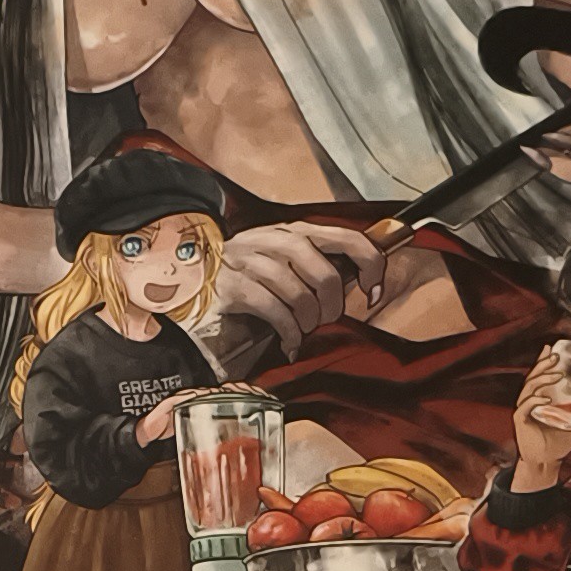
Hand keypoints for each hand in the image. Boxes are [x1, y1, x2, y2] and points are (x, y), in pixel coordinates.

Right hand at [201, 219, 385, 364]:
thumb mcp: (286, 255)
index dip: (371, 266)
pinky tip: (289, 341)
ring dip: (308, 321)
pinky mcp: (235, 287)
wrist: (196, 275)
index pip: (349, 238)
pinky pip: (275, 312)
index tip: (374, 292)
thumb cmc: (250, 270)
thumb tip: (362, 279)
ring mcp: (253, 262)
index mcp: (297, 230)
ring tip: (302, 329)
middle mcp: (277, 240)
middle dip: (332, 306)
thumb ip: (319, 261)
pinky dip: (288, 331)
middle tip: (324, 319)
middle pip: (326, 275)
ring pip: (300, 295)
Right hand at [507, 350, 570, 487]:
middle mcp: (529, 403)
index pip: (539, 376)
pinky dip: (535, 400)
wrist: (546, 462)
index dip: (542, 361)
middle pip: (532, 377)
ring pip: (529, 388)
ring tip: (558, 374)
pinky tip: (547, 399)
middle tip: (556, 356)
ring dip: (543, 379)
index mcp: (538, 400)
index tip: (550, 348)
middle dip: (543, 364)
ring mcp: (524, 411)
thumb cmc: (557, 445)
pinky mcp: (521, 421)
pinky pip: (525, 406)